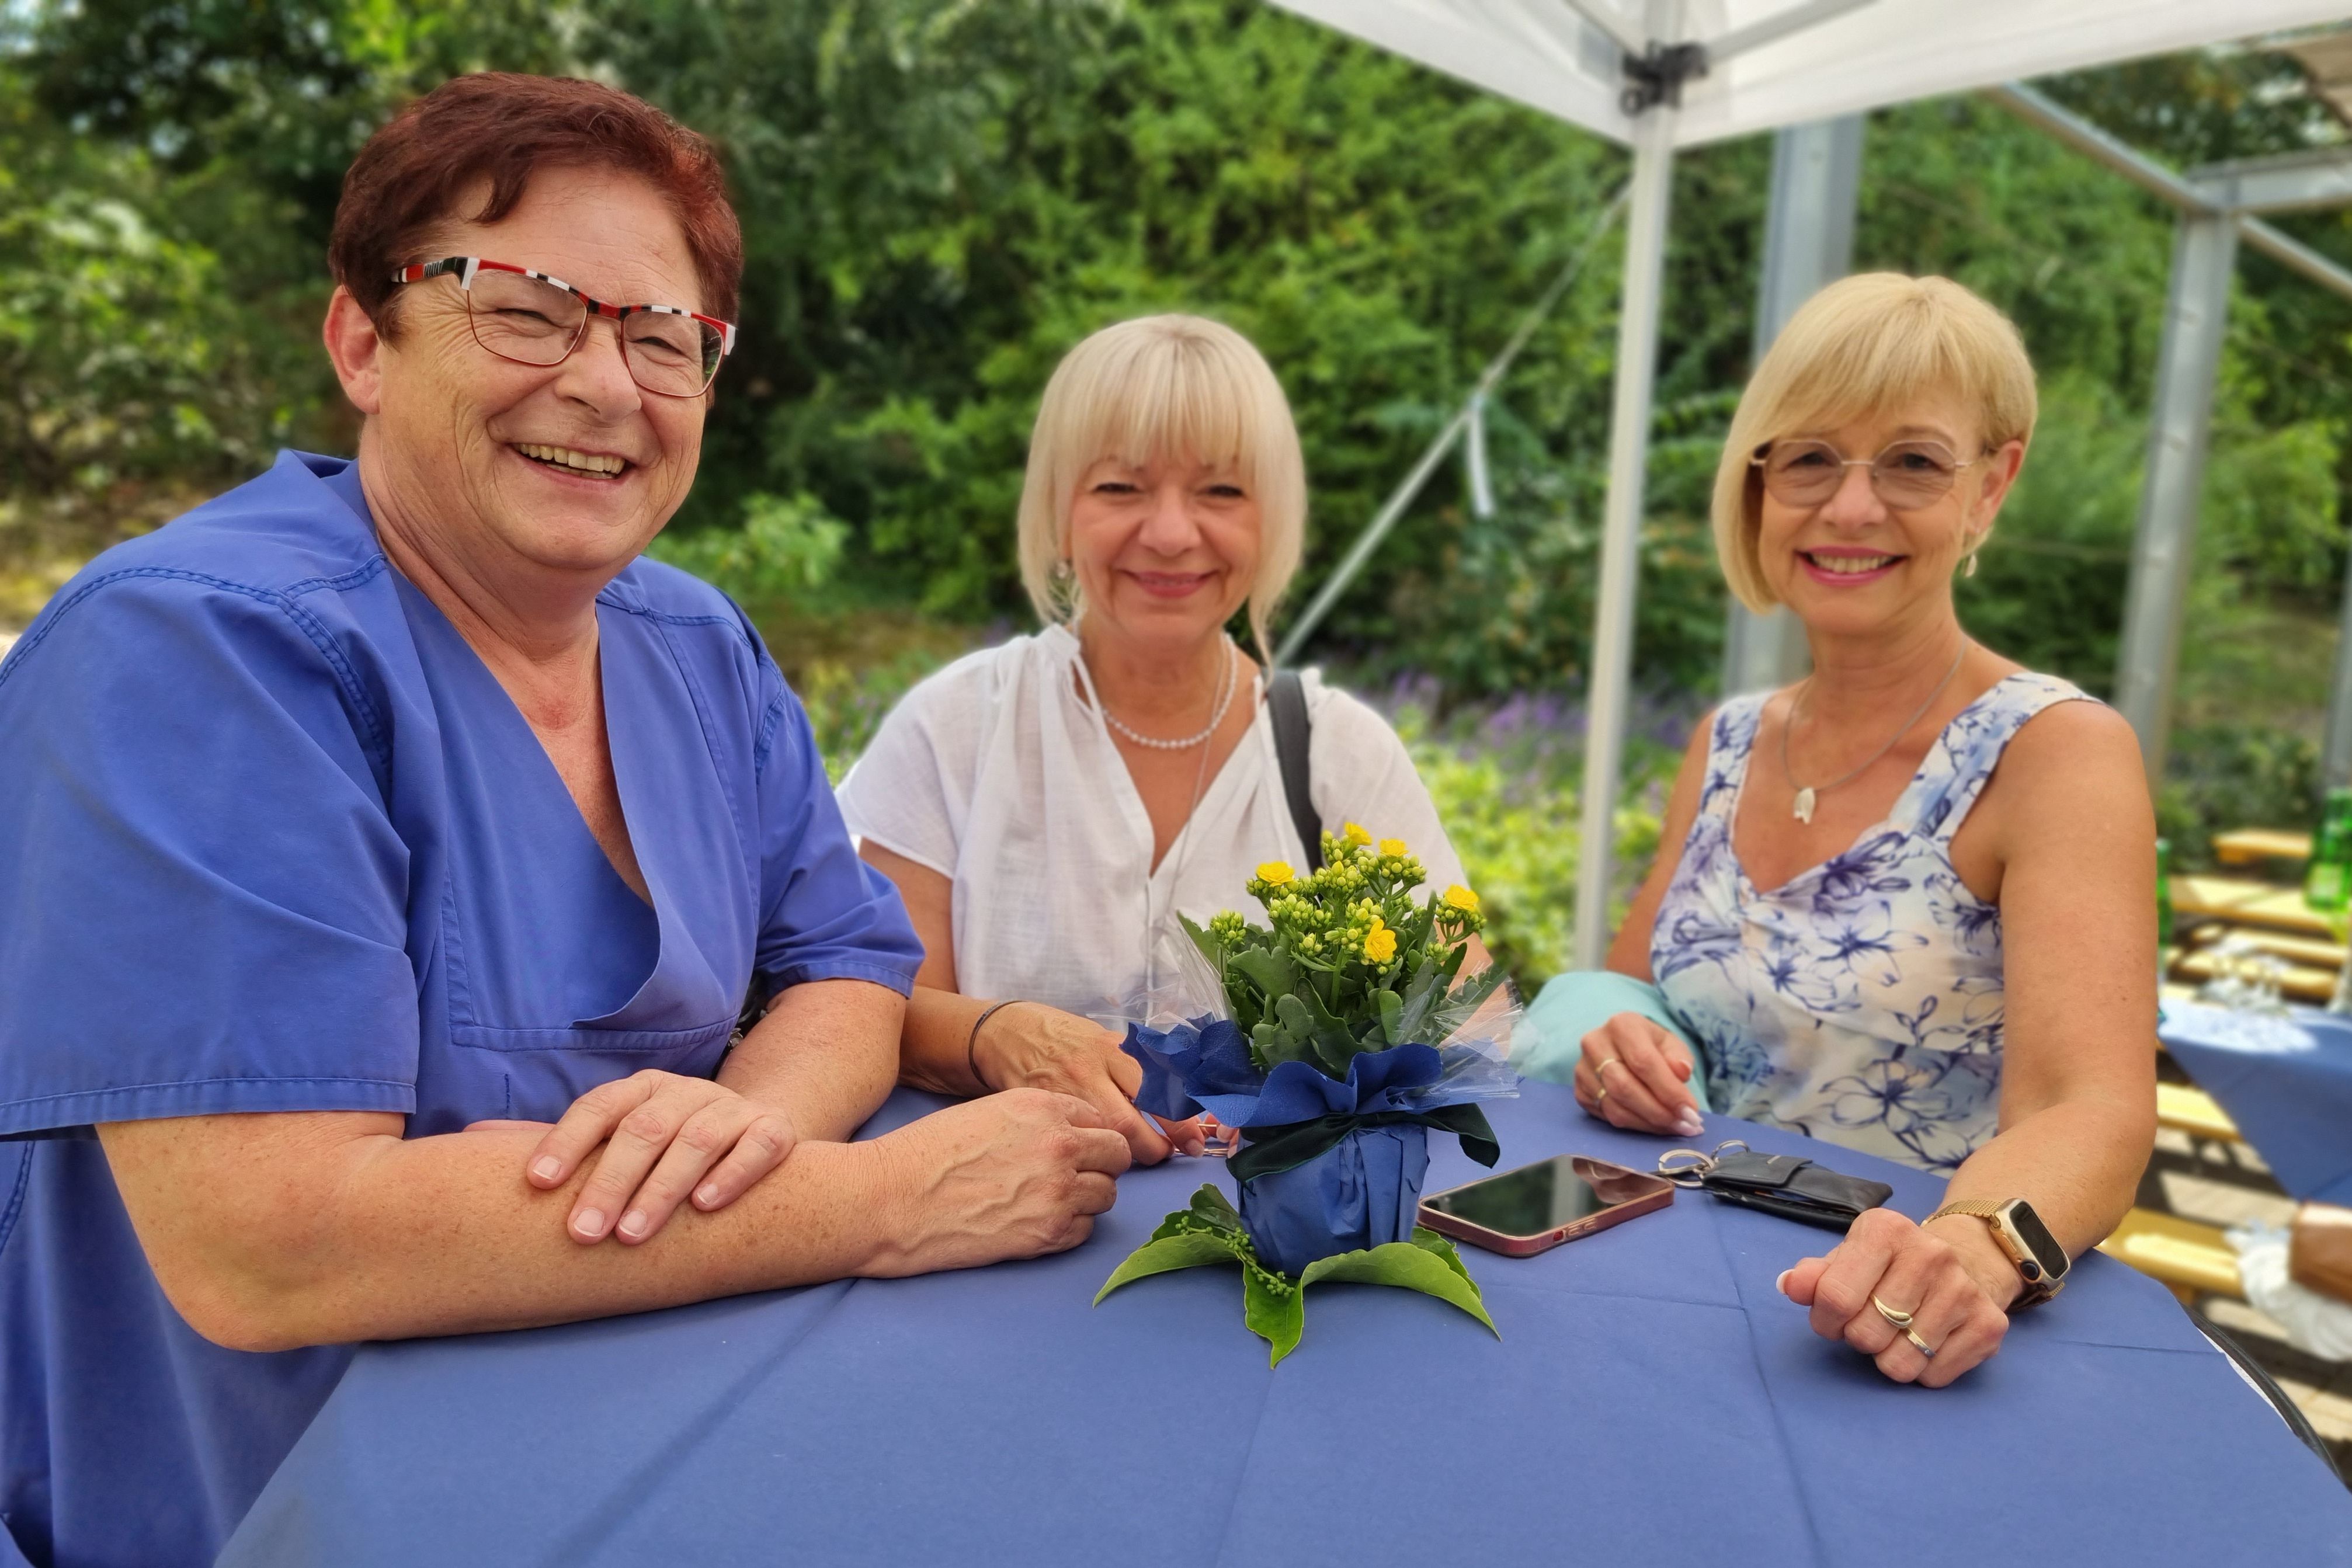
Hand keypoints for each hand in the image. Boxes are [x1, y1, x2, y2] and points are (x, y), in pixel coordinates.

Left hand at [510, 1070, 799, 1245]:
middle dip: (609, 1182)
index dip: (567, 1141)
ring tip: (631, 1236)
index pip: (599, 1107)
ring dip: (661, 1188)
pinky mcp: (774, 1131)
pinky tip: (705, 1207)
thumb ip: (558, 1143)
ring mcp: (730, 1110)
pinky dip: (732, 1174)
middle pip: (643, 1129)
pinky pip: (756, 1147)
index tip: (537, 1183)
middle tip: (581, 1234)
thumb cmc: (670, 1148)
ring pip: (695, 1140)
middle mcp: (685, 1092)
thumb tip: (468, 1139)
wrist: (760, 1133)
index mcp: (642, 1089)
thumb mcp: (616, 1138)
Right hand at [864, 1089, 1134, 1274]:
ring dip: (1087, 1198)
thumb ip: (1034, 1119)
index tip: (1075, 1149)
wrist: (889, 1199)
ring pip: (1108, 1194)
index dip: (1088, 1135)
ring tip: (1049, 1201)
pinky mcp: (1047, 1234)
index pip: (1100, 1118)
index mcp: (1042, 1106)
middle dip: (1101, 1164)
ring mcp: (1058, 1192)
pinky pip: (1086, 1231)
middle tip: (1074, 1176)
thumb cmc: (926, 1153)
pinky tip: (1038, 1222)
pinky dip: (1070, 1228)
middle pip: (1117, 1154)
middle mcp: (1060, 1145)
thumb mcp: (987, 1112)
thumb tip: (1067, 1134)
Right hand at [973, 1002, 1204, 1162]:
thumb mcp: (1101, 1037)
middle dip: (1156, 1148)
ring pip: (1103, 1141)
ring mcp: (1061, 1097)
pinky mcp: (1041, 1116)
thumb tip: (1176, 1096)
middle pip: (1132, 1122)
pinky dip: (1094, 1159)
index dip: (1180, 1120)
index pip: (1157, 1087)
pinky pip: (1077, 1145)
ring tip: (1134, 1160)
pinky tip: (1096, 1163)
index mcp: (1110, 1049)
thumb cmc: (1060, 1035)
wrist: (1002, 1033)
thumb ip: (1133, 1065)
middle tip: (1167, 1155)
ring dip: (1127, 1159)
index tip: (1194, 1139)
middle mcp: (1088, 1072)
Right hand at [1572, 1012, 1703, 1137]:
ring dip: (1649, 1123)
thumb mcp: (1670, 1044)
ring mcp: (1582, 1069)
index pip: (1643, 1062)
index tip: (1691, 1111)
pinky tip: (1654, 1125)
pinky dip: (1635, 1126)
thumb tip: (1682, 1072)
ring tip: (1674, 1127)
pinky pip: (1607, 1116)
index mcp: (1621, 1025)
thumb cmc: (1651, 1046)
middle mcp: (1594, 1044)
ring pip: (1615, 1107)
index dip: (1668, 1090)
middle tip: (1686, 1126)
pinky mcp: (1580, 1092)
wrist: (1622, 1049)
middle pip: (1625, 1087)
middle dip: (1659, 1112)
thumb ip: (1679, 1057)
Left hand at [1777, 1208, 2016, 1386]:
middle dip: (1857, 1338)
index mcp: (1885, 1230)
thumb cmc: (1890, 1265)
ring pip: (1899, 1363)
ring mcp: (1963, 1289)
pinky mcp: (1989, 1324)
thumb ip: (1814, 1275)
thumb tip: (1790, 1285)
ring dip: (1888, 1358)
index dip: (1824, 1320)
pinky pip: (1934, 1377)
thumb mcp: (1847, 1259)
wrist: (1966, 1260)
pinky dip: (1921, 1370)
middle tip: (1870, 1324)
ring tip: (1897, 1333)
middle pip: (1866, 1334)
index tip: (1831, 1319)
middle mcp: (1930, 1254)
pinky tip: (1927, 1342)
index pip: (1834, 1297)